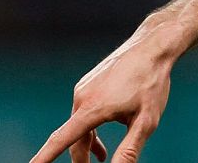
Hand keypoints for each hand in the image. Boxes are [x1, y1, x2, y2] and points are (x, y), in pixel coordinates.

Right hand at [30, 33, 174, 162]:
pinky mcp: (89, 83)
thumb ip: (129, 150)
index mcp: (92, 109)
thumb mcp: (146, 121)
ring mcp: (84, 89)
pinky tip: (102, 133)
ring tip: (100, 157)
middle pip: (75, 138)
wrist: (154, 45)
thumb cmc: (152, 83)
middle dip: (80, 158)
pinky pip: (85, 110)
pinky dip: (91, 126)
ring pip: (80, 124)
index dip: (43, 158)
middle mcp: (82, 97)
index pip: (61, 140)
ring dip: (88, 142)